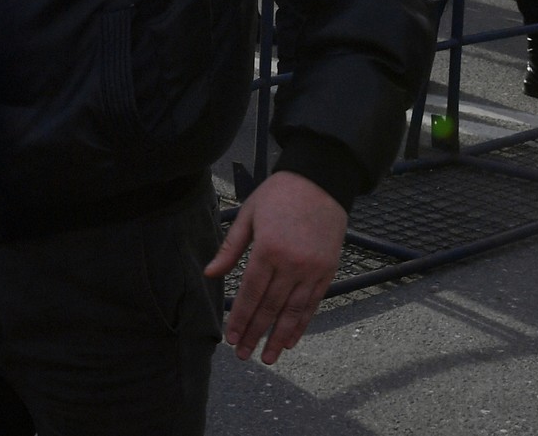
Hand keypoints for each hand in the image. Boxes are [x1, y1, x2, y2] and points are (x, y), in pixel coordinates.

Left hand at [204, 170, 346, 364]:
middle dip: (255, 334)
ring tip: (268, 357)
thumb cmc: (280, 194)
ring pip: (293, 312)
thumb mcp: (249, 214)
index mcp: (268, 250)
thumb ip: (230, 247)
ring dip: (279, 337)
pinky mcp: (327, 271)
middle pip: (270, 307)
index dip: (240, 318)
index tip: (232, 338)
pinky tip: (291, 338)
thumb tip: (209, 274)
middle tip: (244, 355)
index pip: (250, 293)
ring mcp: (312, 269)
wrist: (321, 180)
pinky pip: (313, 304)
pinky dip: (302, 324)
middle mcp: (291, 264)